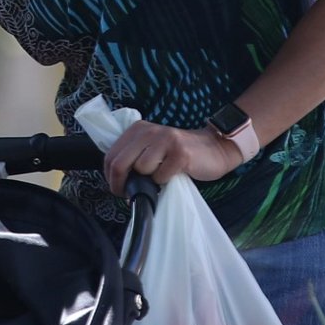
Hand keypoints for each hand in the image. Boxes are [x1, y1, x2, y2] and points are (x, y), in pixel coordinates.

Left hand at [103, 122, 241, 196]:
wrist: (214, 148)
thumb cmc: (178, 154)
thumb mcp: (152, 149)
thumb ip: (133, 158)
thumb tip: (116, 183)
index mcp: (137, 129)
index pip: (110, 155)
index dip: (110, 177)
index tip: (117, 189)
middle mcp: (148, 131)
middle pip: (120, 164)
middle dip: (120, 185)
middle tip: (128, 195)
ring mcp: (165, 139)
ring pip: (141, 170)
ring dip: (148, 181)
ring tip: (160, 177)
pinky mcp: (180, 152)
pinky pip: (160, 176)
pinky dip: (164, 182)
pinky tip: (173, 174)